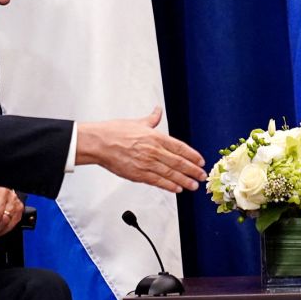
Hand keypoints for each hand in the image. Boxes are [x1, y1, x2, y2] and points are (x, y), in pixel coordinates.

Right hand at [76, 107, 206, 192]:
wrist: (98, 143)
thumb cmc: (114, 132)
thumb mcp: (137, 122)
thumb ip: (151, 119)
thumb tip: (158, 110)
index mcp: (155, 137)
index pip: (180, 147)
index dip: (192, 155)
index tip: (201, 161)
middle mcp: (154, 151)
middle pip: (179, 162)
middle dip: (192, 170)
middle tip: (202, 176)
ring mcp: (146, 164)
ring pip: (170, 174)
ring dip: (184, 180)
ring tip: (194, 185)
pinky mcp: (138, 174)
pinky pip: (157, 181)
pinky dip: (169, 186)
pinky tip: (177, 189)